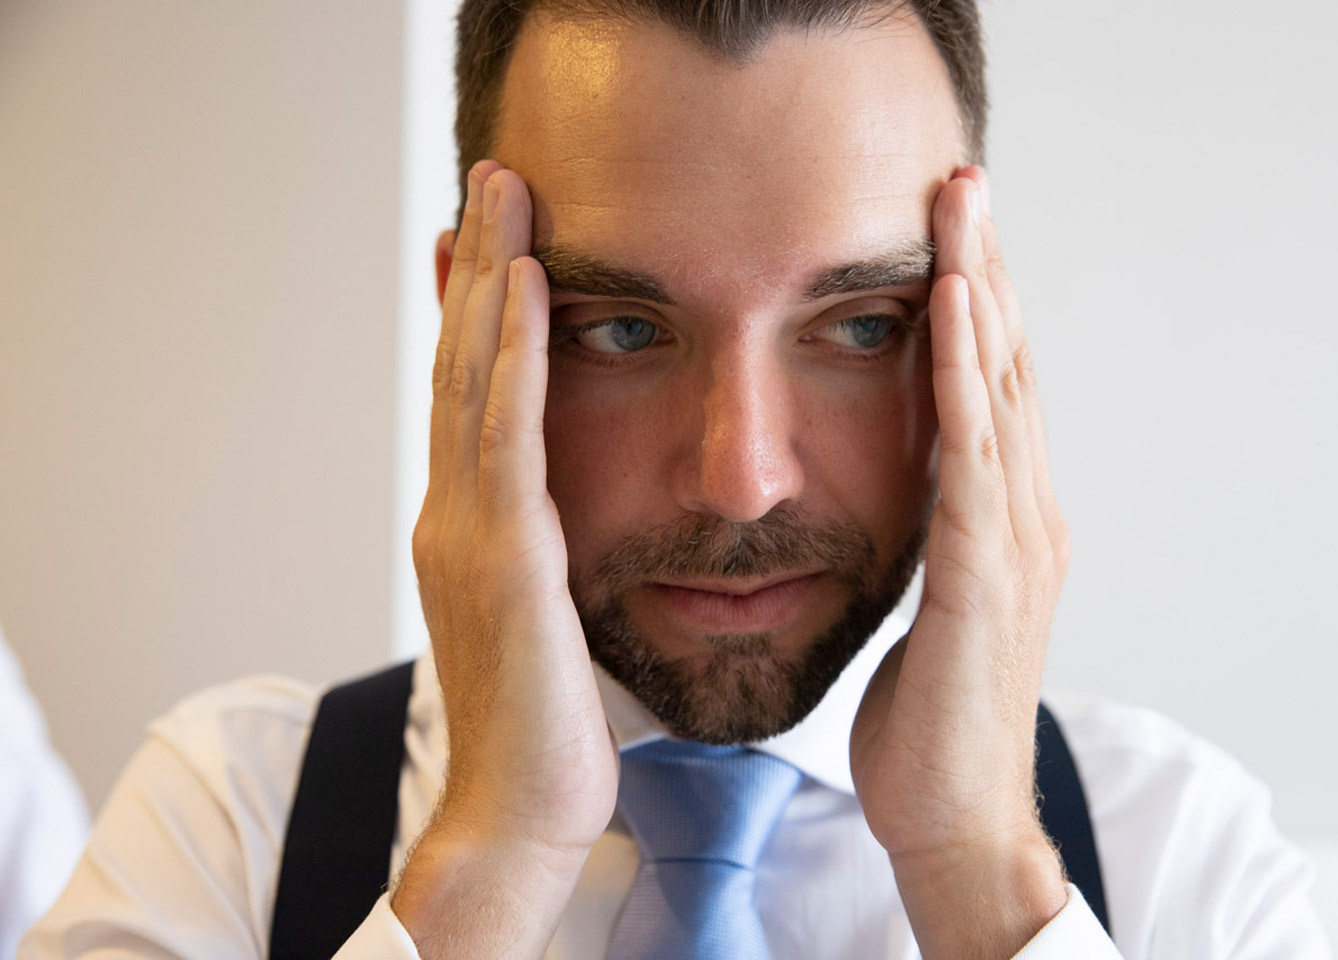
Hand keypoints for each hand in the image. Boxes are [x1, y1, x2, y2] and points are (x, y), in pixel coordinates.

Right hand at [392, 162, 617, 957]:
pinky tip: (527, 288)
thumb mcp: (539, 614)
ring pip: (474, 379)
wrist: (519, 809)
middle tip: (491, 177)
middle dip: (474, 266)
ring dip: (489, 279)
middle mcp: (454, 514)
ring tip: (502, 194)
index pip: (470, 396)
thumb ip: (538, 551)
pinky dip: (514, 355)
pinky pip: (510, 435)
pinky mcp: (506, 557)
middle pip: (460, 365)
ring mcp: (470, 531)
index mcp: (468, 527)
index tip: (490, 238)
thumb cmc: (545, 722)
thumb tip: (559, 514)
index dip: (476, 311)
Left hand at [850, 167, 1069, 957]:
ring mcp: (1014, 542)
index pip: (992, 389)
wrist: (952, 816)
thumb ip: (929, 539)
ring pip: (1000, 390)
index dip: (976, 303)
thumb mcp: (924, 605)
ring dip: (980, 292)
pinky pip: (972, 453)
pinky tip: (951, 307)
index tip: (948, 225)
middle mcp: (1023, 516)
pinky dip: (966, 374)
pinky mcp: (984, 575)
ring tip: (961, 208)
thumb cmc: (929, 718)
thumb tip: (905, 491)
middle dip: (985, 269)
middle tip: (962, 180)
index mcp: (1002, 522)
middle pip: (1007, 367)